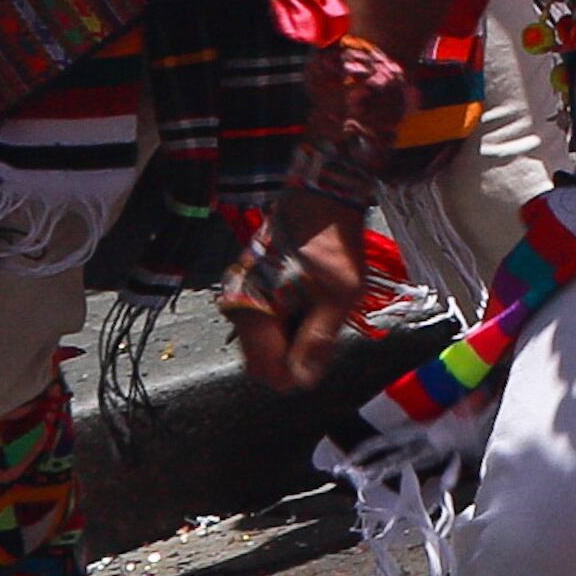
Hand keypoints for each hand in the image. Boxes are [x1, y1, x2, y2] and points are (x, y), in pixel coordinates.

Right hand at [219, 208, 372, 390]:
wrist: (322, 197)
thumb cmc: (332, 241)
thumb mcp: (338, 296)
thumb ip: (318, 340)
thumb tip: (303, 379)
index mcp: (252, 310)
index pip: (264, 369)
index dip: (294, 374)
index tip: (320, 363)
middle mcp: (237, 302)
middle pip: (261, 357)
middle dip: (292, 355)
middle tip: (324, 333)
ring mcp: (239, 290)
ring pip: (263, 339)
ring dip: (290, 337)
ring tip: (319, 310)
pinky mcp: (248, 281)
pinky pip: (263, 317)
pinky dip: (285, 319)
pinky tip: (308, 300)